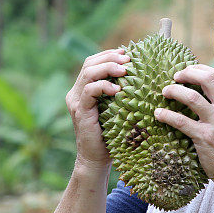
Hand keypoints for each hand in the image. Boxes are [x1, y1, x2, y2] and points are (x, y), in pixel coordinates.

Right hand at [65, 48, 128, 169]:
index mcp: (82, 90)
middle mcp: (75, 93)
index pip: (91, 63)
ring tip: (124, 70)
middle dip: (109, 58)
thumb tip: (139, 76)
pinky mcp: (80, 111)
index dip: (108, 54)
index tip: (126, 53)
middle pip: (89, 64)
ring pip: (88, 74)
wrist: (97, 159)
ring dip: (108, 68)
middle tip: (128, 60)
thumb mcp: (116, 109)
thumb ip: (119, 93)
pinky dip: (104, 86)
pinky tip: (118, 90)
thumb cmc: (111, 135)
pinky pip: (89, 91)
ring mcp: (76, 102)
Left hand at [155, 64, 213, 182]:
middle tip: (175, 77)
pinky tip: (158, 114)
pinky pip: (181, 121)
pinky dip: (167, 115)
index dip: (199, 70)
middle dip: (187, 73)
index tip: (188, 72)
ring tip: (165, 91)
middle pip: (207, 79)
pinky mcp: (204, 138)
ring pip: (192, 97)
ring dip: (174, 91)